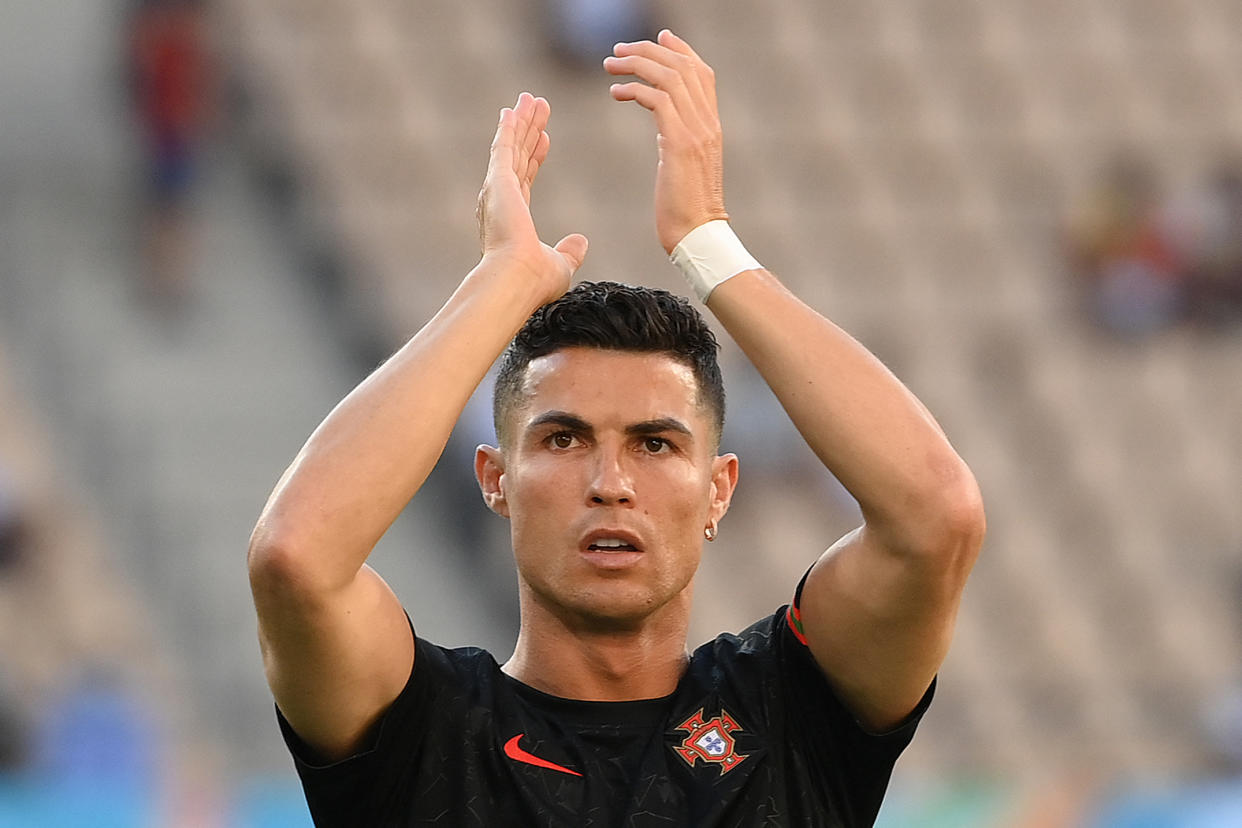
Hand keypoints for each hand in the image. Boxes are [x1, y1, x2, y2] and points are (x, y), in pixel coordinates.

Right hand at [477, 92, 587, 303]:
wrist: (517, 279)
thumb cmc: (535, 281)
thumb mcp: (560, 264)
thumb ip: (568, 251)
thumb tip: (582, 242)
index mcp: (514, 219)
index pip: (526, 179)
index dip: (536, 157)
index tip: (545, 138)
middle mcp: (501, 202)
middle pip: (518, 157)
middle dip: (528, 131)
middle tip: (536, 107)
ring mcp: (497, 190)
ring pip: (512, 147)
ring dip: (521, 122)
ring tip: (530, 99)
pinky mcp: (497, 182)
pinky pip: (504, 148)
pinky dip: (508, 128)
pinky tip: (512, 110)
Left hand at [605, 30, 728, 253]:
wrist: (697, 236)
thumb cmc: (686, 210)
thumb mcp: (686, 166)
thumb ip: (680, 139)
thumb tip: (666, 128)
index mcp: (712, 125)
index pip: (702, 72)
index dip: (680, 49)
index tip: (657, 37)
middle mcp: (708, 122)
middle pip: (683, 66)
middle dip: (649, 50)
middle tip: (618, 50)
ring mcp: (697, 131)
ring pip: (669, 77)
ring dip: (636, 64)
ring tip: (610, 64)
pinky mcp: (680, 143)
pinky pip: (657, 100)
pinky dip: (634, 89)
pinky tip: (616, 92)